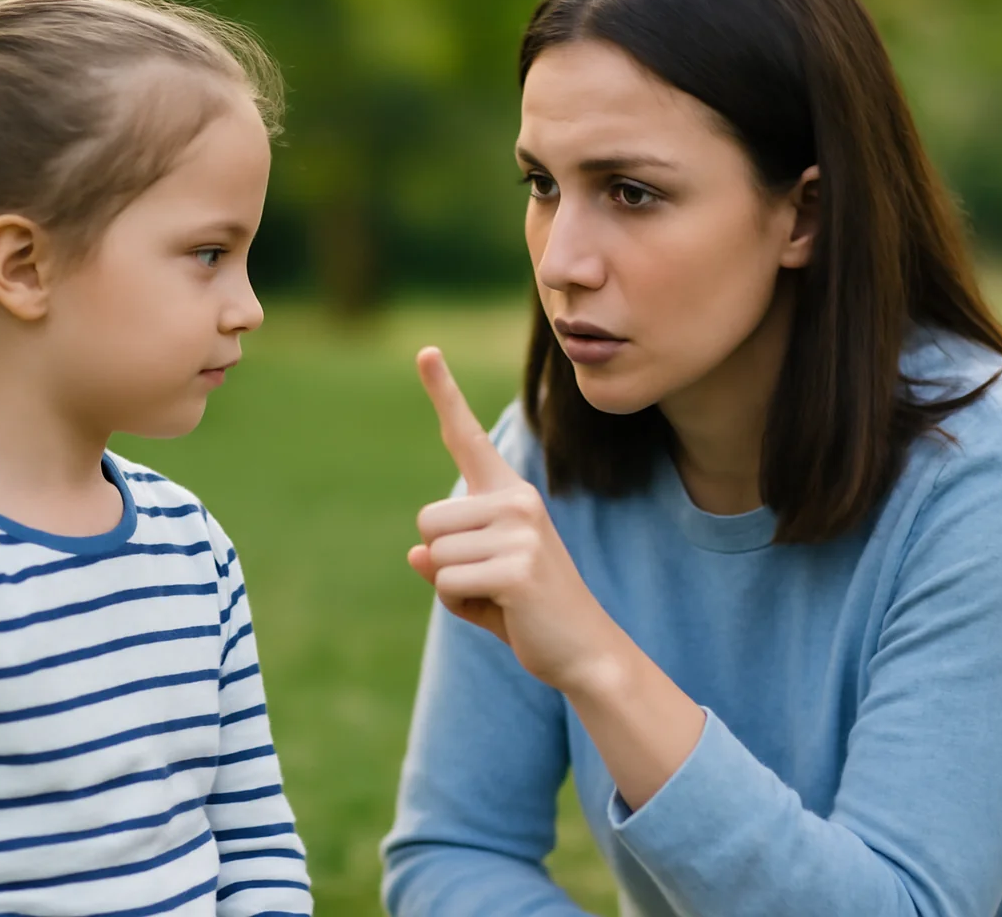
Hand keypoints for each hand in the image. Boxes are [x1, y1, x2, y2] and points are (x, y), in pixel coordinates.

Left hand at [408, 346, 626, 693]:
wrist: (583, 650)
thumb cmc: (529, 611)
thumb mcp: (479, 580)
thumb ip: (447, 563)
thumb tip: (418, 554)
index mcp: (508, 494)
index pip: (466, 439)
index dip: (444, 393)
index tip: (426, 351)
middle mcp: (516, 501)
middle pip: (427, 519)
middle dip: (443, 557)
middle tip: (491, 579)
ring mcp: (521, 531)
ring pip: (435, 554)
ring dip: (455, 584)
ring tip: (501, 595)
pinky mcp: (518, 568)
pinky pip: (449, 583)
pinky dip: (463, 604)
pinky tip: (506, 609)